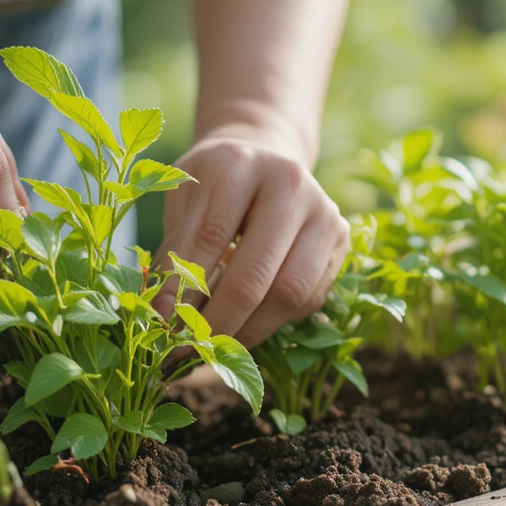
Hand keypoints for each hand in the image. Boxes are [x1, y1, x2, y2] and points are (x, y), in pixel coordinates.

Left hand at [155, 120, 348, 346]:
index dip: (185, 290)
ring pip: (290, 293)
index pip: (210, 239)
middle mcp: (289, 184)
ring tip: (219, 345)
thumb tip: (166, 313)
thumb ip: (175, 251)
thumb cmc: (214, 184)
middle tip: (193, 348)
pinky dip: (275, 321)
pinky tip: (247, 323)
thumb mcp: (185, 202)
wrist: (264, 157)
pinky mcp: (340, 239)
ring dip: (250, 330)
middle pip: (255, 275)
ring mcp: (323, 211)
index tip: (165, 326)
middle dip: (220, 323)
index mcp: (238, 166)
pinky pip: (310, 297)